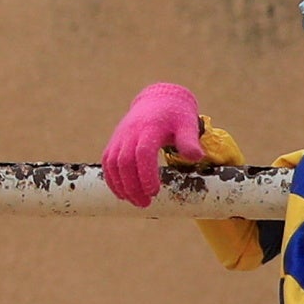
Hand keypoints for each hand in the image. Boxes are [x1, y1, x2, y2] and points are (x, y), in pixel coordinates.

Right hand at [99, 82, 205, 207]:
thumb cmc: (176, 116)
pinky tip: (122, 194)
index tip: (154, 192)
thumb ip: (189, 141)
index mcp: (150, 128)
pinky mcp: (114, 143)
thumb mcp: (188, 124)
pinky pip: (107, 163)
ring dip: (121, 186)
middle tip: (145, 203)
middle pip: (125, 162)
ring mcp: (120, 138)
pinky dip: (112, 180)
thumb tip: (196, 158)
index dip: (145, 174)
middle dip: (133, 186)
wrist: (157, 100)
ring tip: (135, 201)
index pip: (143, 153)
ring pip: (113, 165)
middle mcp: (131, 133)